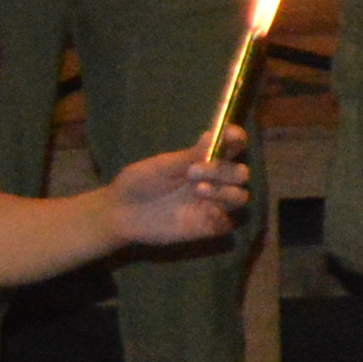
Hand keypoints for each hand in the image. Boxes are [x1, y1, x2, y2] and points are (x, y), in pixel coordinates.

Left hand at [104, 132, 250, 246]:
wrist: (121, 212)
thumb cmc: (139, 183)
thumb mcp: (161, 166)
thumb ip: (189, 156)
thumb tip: (213, 135)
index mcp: (205, 161)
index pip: (233, 146)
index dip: (236, 138)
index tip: (230, 135)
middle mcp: (214, 181)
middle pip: (240, 172)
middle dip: (223, 169)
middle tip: (193, 171)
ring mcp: (213, 204)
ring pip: (241, 196)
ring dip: (225, 190)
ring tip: (199, 190)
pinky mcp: (209, 226)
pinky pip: (230, 222)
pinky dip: (223, 214)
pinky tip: (205, 211)